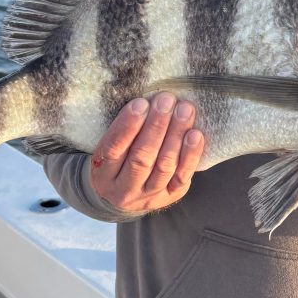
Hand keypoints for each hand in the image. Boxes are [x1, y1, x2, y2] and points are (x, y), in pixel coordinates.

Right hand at [89, 93, 203, 216]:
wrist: (124, 194)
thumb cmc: (118, 159)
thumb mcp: (108, 147)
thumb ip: (122, 129)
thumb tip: (147, 99)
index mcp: (102, 174)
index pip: (113, 149)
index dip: (127, 125)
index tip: (141, 102)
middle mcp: (123, 190)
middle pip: (141, 158)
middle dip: (156, 126)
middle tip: (166, 100)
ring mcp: (148, 197)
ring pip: (164, 166)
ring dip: (176, 135)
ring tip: (184, 110)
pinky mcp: (170, 197)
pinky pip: (182, 177)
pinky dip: (190, 155)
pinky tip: (195, 135)